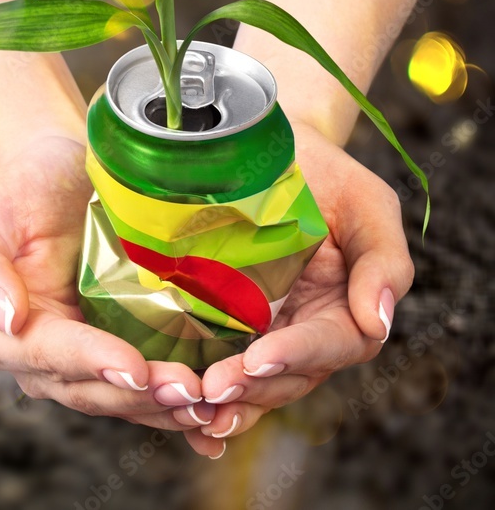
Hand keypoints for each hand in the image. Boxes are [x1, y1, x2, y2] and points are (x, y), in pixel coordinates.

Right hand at [0, 135, 210, 433]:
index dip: (92, 362)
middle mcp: (38, 360)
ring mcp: (81, 363)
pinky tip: (214, 413)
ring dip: (165, 406)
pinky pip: (145, 390)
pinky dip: (176, 404)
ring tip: (210, 402)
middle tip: (189, 390)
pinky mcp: (118, 355)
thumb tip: (4, 318)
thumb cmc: (18, 190)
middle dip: (139, 394)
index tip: (133, 368)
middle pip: (90, 388)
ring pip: (122, 399)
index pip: (48, 353)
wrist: (61, 176)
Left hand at [184, 121, 414, 456]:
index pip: (329, 345)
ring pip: (250, 384)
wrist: (262, 147)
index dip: (295, 354)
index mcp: (343, 310)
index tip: (258, 359)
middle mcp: (303, 330)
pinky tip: (179, 415)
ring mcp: (260, 331)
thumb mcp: (366, 204)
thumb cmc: (323, 175)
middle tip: (210, 390)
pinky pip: (215, 366)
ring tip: (192, 408)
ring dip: (224, 402)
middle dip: (250, 387)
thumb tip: (379, 321)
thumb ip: (384, 261)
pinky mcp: (220, 324)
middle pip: (286, 377)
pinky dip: (201, 398)